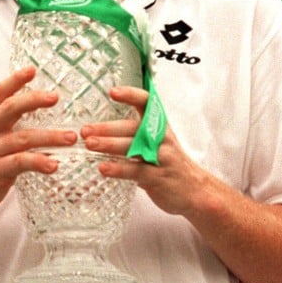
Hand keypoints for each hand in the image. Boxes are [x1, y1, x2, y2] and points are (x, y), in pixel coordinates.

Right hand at [0, 66, 77, 217]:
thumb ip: (8, 128)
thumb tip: (39, 121)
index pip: (0, 94)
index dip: (15, 80)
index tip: (32, 69)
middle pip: (10, 108)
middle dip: (33, 100)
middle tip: (55, 97)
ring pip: (23, 138)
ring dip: (50, 137)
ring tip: (71, 137)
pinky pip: (21, 163)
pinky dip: (39, 162)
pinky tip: (54, 165)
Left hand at [81, 86, 208, 215]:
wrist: (196, 190)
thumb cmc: (168, 162)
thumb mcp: (157, 141)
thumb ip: (135, 131)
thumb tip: (100, 125)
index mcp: (159, 126)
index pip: (147, 103)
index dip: (131, 95)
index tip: (112, 92)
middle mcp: (162, 138)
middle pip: (133, 128)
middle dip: (107, 128)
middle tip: (85, 130)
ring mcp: (162, 158)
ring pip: (133, 148)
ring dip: (109, 145)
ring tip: (89, 144)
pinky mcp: (159, 178)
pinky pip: (137, 171)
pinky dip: (119, 169)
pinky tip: (103, 168)